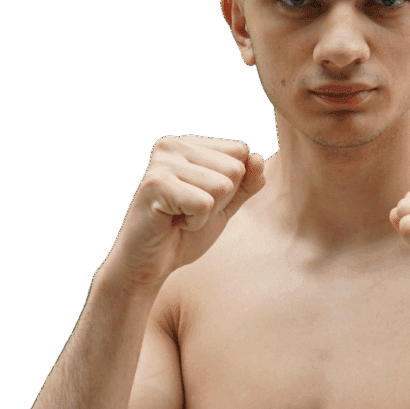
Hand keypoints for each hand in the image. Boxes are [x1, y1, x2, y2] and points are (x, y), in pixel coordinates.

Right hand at [99, 134, 264, 292]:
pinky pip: (203, 204)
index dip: (231, 187)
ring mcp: (162, 163)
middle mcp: (173, 145)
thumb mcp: (225, 205)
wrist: (150, 264)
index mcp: (190, 144)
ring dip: (206, 213)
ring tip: (180, 216)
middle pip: (234, 169)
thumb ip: (247, 183)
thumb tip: (258, 159)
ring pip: (222, 186)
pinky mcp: (155, 185)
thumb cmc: (184, 232)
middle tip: (188, 211)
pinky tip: (172, 222)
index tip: (201, 199)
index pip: (241, 152)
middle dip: (220, 201)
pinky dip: (194, 223)